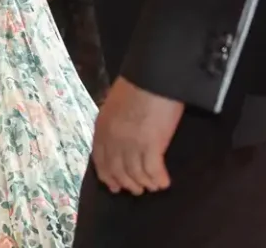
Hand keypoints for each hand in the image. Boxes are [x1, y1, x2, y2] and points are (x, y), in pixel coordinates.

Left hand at [92, 77, 184, 195]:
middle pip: (118, 171)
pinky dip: (159, 179)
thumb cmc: (137, 84)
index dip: (108, 176)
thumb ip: (113, 123)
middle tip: (137, 190)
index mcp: (102, 127)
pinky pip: (153, 171)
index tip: (114, 186)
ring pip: (136, 175)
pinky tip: (164, 182)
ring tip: (152, 186)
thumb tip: (120, 138)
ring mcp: (131, 144)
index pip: (100, 160)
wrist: (154, 76)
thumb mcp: (114, 104)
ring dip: (144, 183)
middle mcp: (113, 139)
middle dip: (127, 183)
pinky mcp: (151, 146)